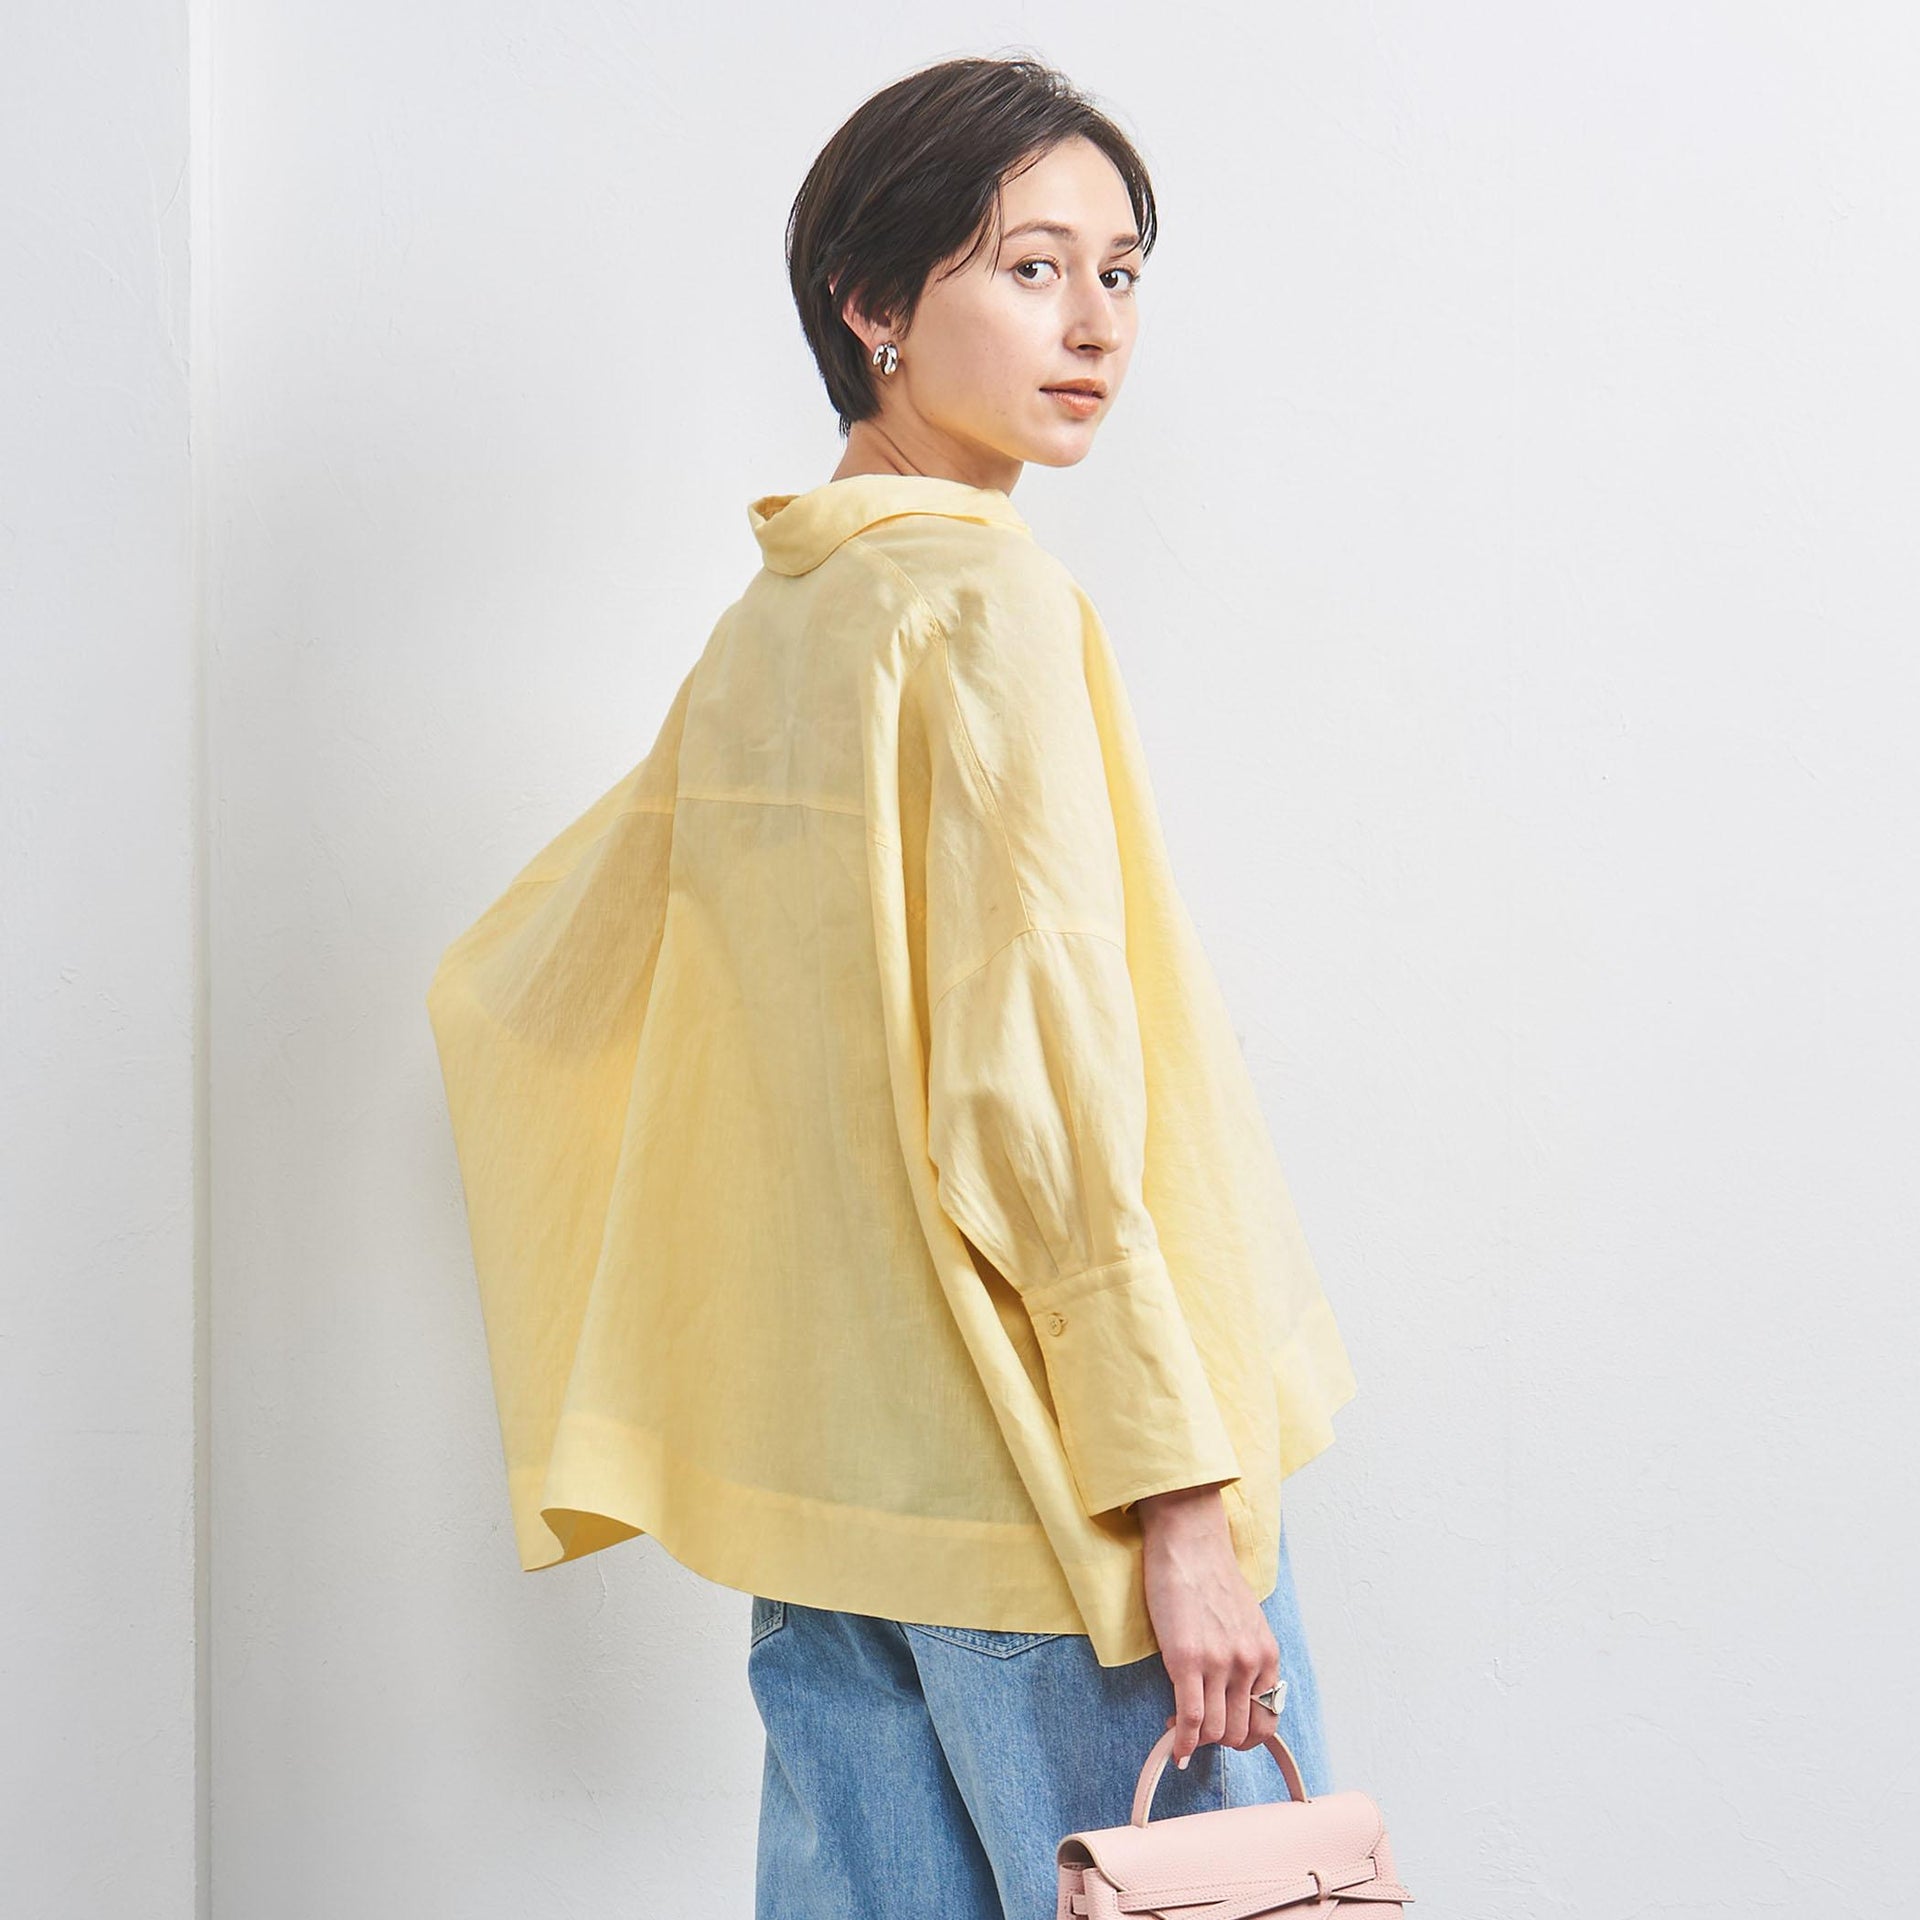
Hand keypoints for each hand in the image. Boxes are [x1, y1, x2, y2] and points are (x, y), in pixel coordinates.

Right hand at [1133, 1482, 1281, 1769]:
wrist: (1190, 1542)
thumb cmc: (1211, 1576)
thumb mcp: (1245, 1621)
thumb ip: (1245, 1657)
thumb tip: (1232, 1695)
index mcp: (1266, 1655)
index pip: (1266, 1722)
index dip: (1243, 1737)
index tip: (1222, 1731)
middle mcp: (1249, 1663)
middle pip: (1239, 1732)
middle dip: (1217, 1740)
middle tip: (1197, 1728)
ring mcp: (1220, 1663)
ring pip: (1214, 1731)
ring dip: (1196, 1740)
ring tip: (1179, 1728)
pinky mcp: (1188, 1659)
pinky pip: (1189, 1718)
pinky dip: (1181, 1741)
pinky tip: (1172, 1746)